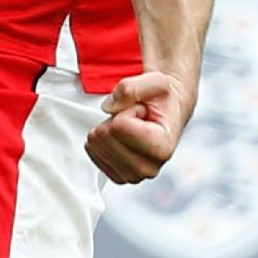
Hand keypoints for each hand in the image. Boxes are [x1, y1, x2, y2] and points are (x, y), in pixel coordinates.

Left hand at [86, 69, 193, 184]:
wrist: (164, 110)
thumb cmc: (161, 98)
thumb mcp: (156, 81)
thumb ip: (132, 87)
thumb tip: (109, 106)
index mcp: (162, 148)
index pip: (120, 127)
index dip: (126, 110)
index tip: (141, 110)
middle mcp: (150, 168)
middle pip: (106, 138)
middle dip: (114, 120)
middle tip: (134, 117)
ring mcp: (133, 175)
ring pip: (97, 146)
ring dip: (107, 129)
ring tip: (128, 126)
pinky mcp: (118, 176)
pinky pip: (93, 153)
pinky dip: (100, 139)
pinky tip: (119, 137)